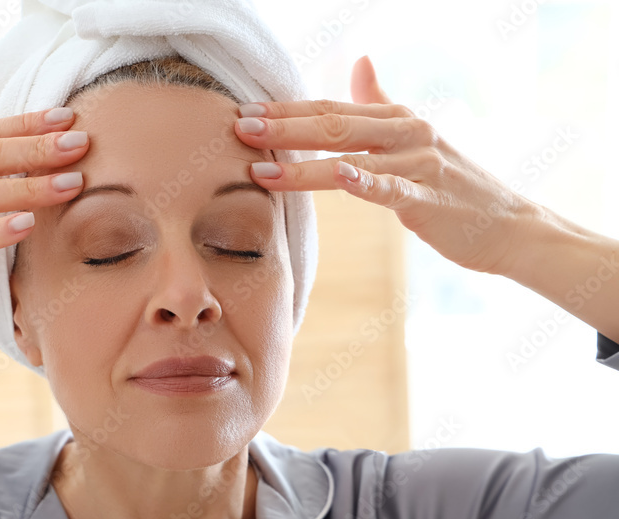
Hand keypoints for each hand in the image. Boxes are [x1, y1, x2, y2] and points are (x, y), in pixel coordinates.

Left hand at [233, 55, 545, 277]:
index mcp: (396, 119)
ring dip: (302, 164)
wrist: (509, 225)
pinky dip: (364, 182)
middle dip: (283, 128)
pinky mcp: (428, 198)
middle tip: (239, 128)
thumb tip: (360, 61)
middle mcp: (406, 132)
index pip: (330, 110)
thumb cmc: (453, 186)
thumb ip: (382, 102)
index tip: (244, 111)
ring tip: (260, 168)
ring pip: (350, 158)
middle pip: (333, 126)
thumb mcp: (415, 136)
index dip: (286, 110)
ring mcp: (418, 163)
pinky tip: (339, 176)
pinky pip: (390, 188)